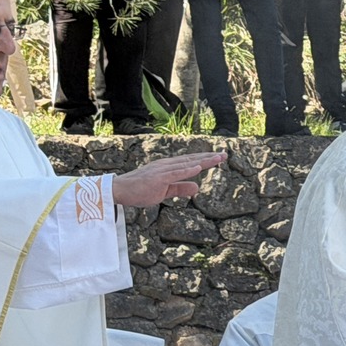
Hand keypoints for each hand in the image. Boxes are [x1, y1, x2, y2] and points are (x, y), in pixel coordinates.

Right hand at [112, 151, 227, 206]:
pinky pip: (174, 173)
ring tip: (217, 158)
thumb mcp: (165, 191)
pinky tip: (198, 167)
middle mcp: (167, 165)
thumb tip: (197, 187)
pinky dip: (186, 170)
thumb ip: (181, 188)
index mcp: (168, 168)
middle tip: (225, 154)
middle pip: (191, 160)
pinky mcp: (157, 177)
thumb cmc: (140, 191)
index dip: (205, 160)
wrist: (120, 191)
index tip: (219, 157)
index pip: (190, 162)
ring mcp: (162, 170)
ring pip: (186, 164)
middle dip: (208, 157)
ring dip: (202, 161)